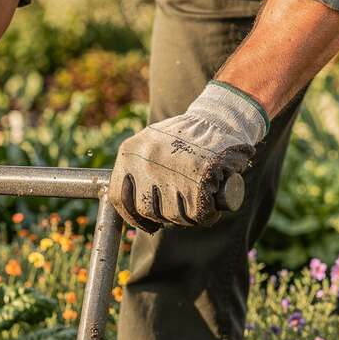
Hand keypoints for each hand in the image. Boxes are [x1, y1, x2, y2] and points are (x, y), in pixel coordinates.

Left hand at [109, 81, 267, 232]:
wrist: (219, 118)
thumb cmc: (185, 136)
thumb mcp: (150, 142)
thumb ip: (136, 168)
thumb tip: (129, 207)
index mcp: (129, 152)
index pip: (119, 197)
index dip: (133, 216)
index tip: (147, 221)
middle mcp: (145, 162)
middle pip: (147, 210)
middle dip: (165, 215)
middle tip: (180, 205)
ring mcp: (170, 172)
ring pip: (172, 215)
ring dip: (187, 216)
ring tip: (197, 200)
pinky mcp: (198, 181)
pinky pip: (197, 214)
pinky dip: (207, 214)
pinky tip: (211, 205)